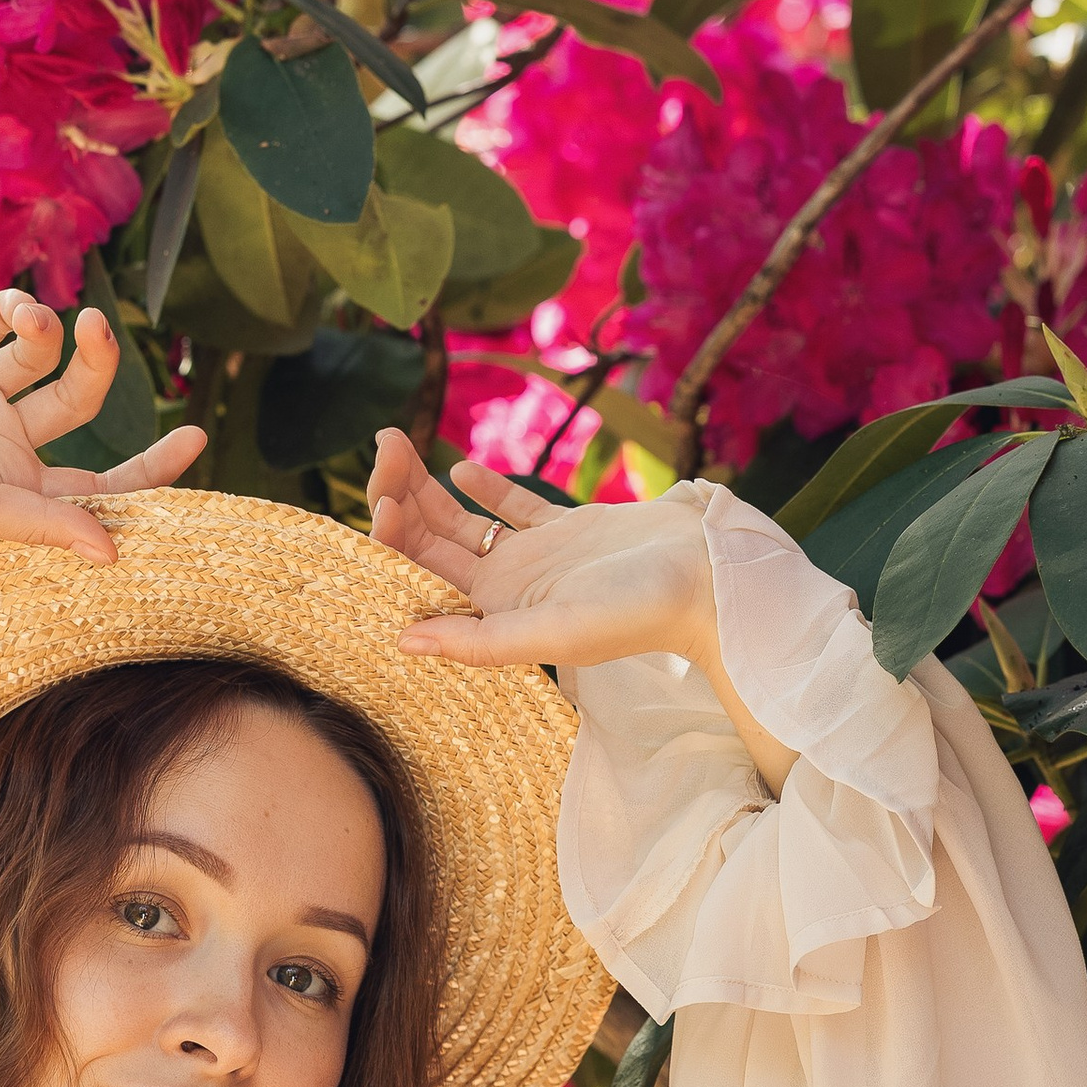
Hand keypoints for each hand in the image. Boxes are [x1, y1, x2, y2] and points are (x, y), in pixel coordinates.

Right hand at [0, 293, 203, 561]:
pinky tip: (14, 310)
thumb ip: (41, 523)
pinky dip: (12, 309)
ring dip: (47, 331)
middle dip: (100, 367)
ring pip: (38, 356)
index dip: (148, 470)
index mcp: (13, 489)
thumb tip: (114, 551)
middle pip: (77, 405)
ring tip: (39, 322)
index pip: (97, 486)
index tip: (194, 437)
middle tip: (100, 331)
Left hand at [367, 435, 716, 671]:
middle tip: (382, 447)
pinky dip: (486, 488)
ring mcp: (534, 556)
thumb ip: (478, 641)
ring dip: (428, 486)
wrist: (705, 578)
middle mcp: (507, 588)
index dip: (393, 539)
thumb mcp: (550, 632)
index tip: (380, 500)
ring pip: (464, 519)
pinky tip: (461, 468)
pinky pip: (513, 508)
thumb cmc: (635, 614)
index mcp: (495, 616)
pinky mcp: (566, 529)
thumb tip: (401, 641)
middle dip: (401, 497)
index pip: (422, 576)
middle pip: (433, 542)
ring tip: (398, 444)